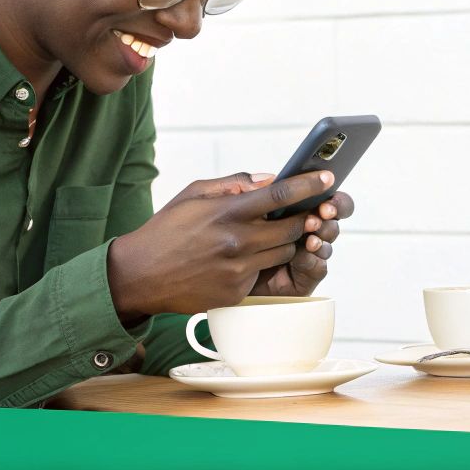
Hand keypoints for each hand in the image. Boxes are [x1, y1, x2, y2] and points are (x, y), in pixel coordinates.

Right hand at [106, 171, 337, 317]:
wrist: (140, 275)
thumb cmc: (167, 229)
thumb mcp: (193, 194)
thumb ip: (233, 183)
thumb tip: (268, 179)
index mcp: (228, 212)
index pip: (281, 194)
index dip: (309, 185)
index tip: (329, 178)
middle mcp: (237, 240)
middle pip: (292, 227)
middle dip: (302, 218)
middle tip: (306, 211)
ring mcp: (239, 269)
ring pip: (284, 252)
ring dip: (284, 242)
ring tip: (269, 234)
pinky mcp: (237, 291)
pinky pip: (264, 273)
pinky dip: (261, 263)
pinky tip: (240, 258)